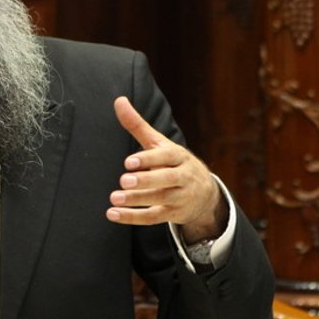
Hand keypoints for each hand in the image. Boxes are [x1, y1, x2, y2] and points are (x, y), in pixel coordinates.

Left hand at [107, 96, 223, 241]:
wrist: (205, 194)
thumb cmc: (173, 163)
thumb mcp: (159, 143)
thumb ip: (137, 124)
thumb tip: (118, 100)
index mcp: (178, 156)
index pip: (166, 157)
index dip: (148, 159)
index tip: (129, 162)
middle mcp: (182, 177)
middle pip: (167, 179)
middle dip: (146, 181)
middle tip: (123, 180)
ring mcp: (179, 197)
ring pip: (160, 200)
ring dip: (137, 200)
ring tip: (114, 198)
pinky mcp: (173, 215)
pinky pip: (153, 218)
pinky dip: (133, 217)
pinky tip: (113, 214)